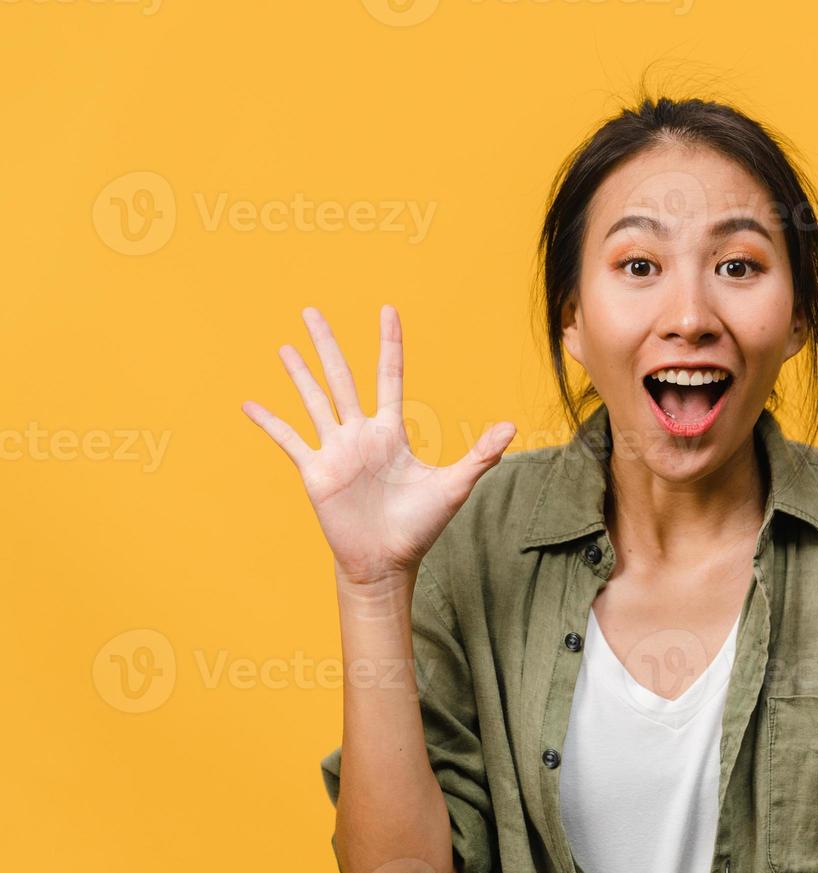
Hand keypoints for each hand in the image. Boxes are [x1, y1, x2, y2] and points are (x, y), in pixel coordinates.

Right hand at [242, 305, 516, 585]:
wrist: (387, 562)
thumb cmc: (420, 526)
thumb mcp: (454, 487)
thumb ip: (480, 455)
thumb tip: (512, 428)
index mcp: (391, 432)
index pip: (389, 375)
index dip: (388, 343)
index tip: (387, 310)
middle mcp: (360, 434)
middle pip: (342, 377)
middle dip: (327, 344)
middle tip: (311, 310)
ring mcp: (336, 450)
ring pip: (314, 400)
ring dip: (299, 373)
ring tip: (285, 346)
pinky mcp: (315, 471)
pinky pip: (289, 440)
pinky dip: (270, 422)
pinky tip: (249, 403)